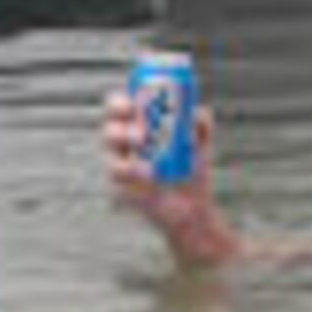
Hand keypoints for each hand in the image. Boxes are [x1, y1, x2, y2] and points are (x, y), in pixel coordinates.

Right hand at [102, 85, 232, 260]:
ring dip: (126, 155)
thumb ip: (202, 124)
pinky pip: (117, 176)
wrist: (193, 208)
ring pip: (110, 154)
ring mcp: (119, 165)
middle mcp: (123, 144)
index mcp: (136, 126)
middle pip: (109, 128)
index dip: (118, 103)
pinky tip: (149, 176)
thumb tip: (197, 112)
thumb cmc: (192, 171)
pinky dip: (132, 173)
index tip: (131, 104)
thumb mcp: (201, 145)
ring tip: (148, 162)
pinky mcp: (119, 187)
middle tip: (142, 135)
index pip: (117, 108)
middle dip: (120, 128)